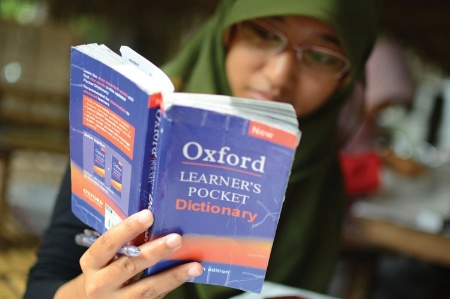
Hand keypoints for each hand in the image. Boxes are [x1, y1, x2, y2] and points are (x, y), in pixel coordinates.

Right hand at [54, 209, 202, 298]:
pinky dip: (172, 285)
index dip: (128, 228)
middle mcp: (99, 283)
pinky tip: (188, 276)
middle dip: (155, 251)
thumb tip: (158, 221)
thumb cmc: (106, 271)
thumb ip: (125, 244)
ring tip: (194, 266)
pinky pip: (154, 297)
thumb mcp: (106, 258)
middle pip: (129, 265)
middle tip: (177, 238)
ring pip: (146, 289)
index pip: (108, 242)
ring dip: (173, 275)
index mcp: (91, 262)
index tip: (149, 215)